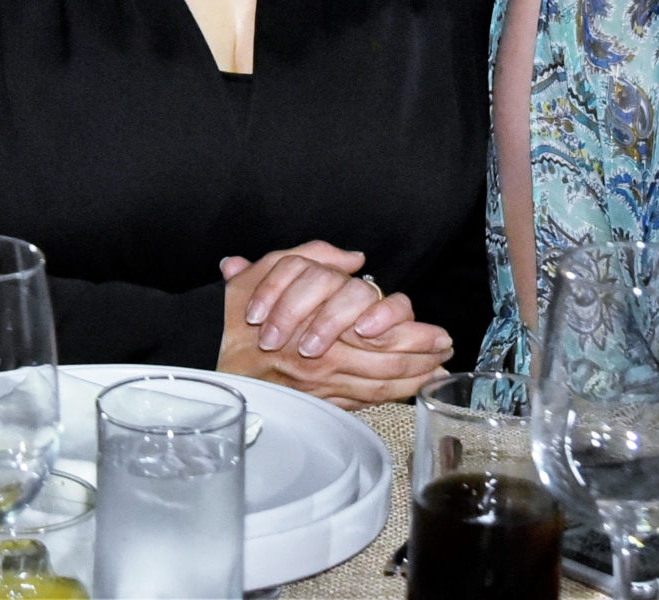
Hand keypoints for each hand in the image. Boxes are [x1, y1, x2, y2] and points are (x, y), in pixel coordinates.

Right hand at [216, 242, 453, 408]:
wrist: (210, 356)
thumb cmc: (238, 313)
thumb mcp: (270, 269)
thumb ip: (313, 257)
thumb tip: (354, 259)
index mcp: (318, 322)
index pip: (378, 329)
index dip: (412, 332)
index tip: (438, 334)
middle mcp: (325, 357)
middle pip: (385, 359)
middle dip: (421, 357)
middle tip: (448, 352)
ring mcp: (322, 384)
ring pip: (377, 383)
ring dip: (411, 378)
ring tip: (437, 371)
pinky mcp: (317, 400)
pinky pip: (361, 400)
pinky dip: (388, 396)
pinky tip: (407, 390)